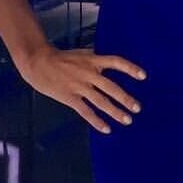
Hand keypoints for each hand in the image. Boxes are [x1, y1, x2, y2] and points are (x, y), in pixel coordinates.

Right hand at [17, 46, 145, 133]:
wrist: (39, 63)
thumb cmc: (62, 58)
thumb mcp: (83, 54)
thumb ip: (97, 60)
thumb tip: (111, 65)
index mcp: (93, 60)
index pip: (116, 62)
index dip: (130, 68)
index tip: (143, 76)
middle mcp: (88, 73)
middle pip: (111, 87)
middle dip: (125, 99)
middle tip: (137, 108)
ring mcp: (79, 86)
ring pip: (100, 101)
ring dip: (115, 112)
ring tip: (127, 120)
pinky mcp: (69, 97)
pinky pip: (85, 111)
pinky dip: (96, 121)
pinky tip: (106, 129)